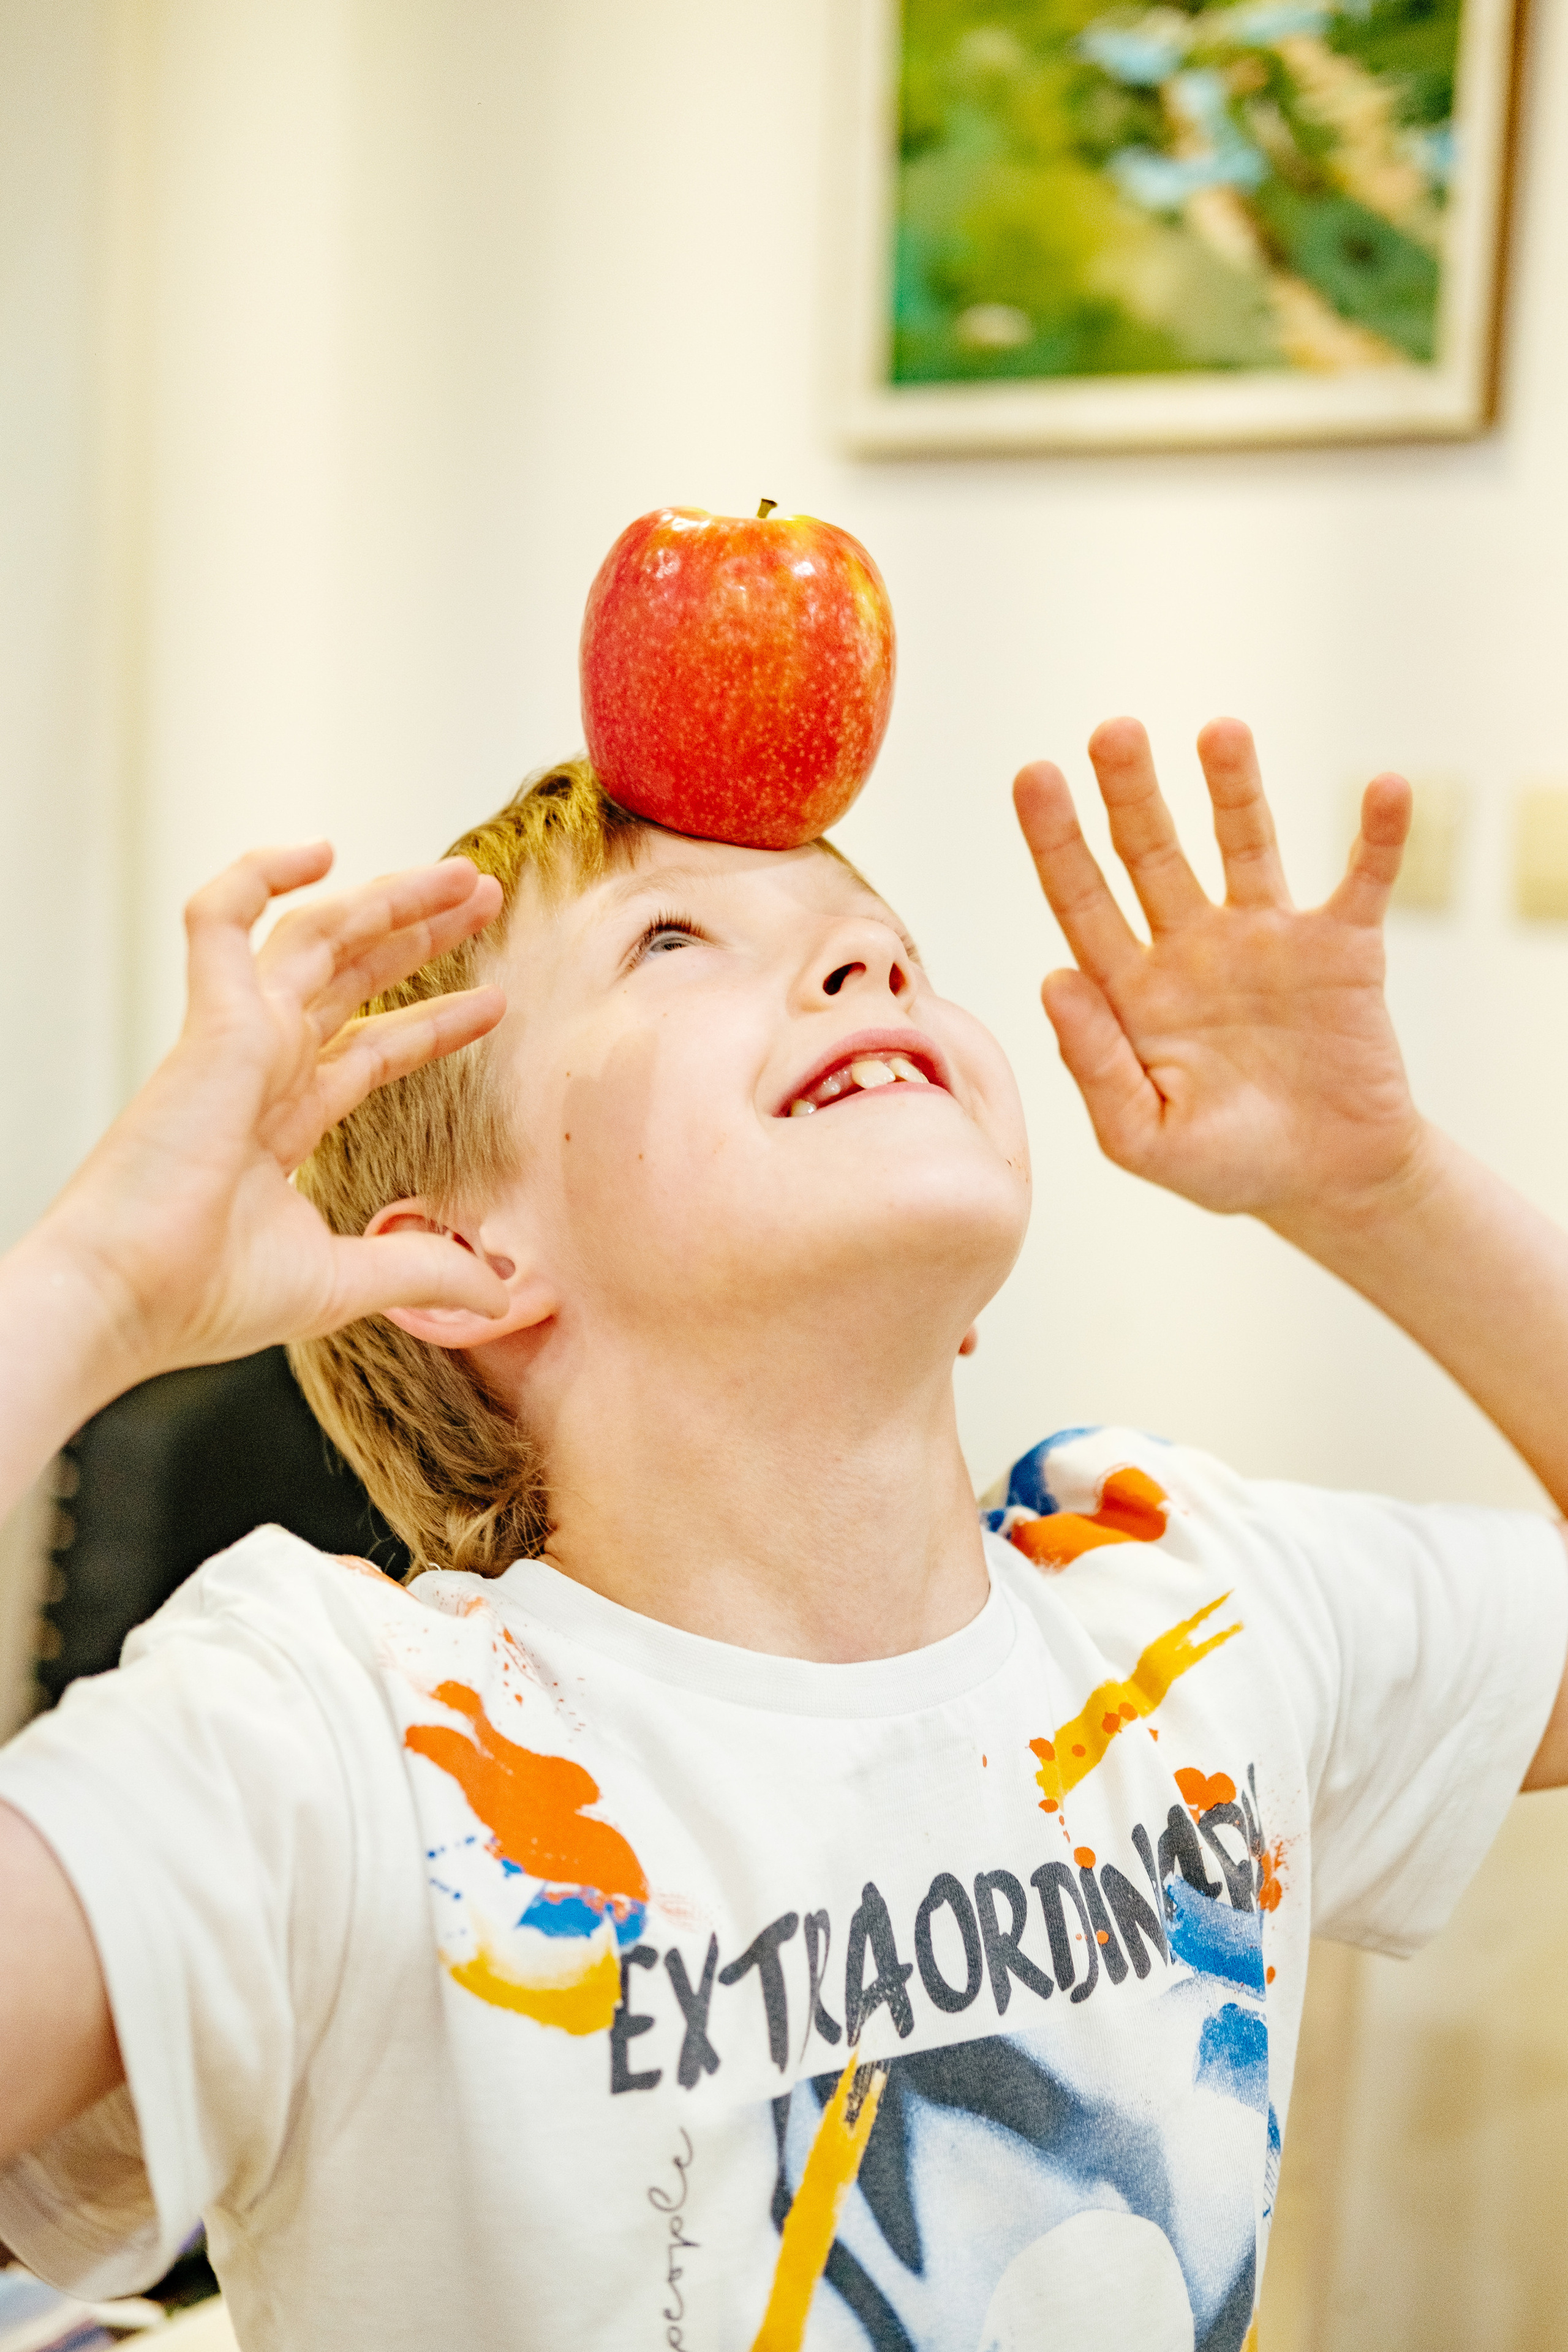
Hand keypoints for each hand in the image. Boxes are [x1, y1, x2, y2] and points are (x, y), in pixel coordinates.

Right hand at [13, 844, 509, 1412]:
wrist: (128, 1301)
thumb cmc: (205, 1297)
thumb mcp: (343, 1281)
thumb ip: (421, 1269)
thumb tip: (496, 1295)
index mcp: (279, 1122)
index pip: (368, 1049)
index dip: (432, 1021)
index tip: (497, 1001)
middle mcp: (257, 1068)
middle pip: (350, 976)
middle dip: (419, 933)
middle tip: (484, 896)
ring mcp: (232, 1040)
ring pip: (314, 936)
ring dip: (387, 899)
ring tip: (462, 875)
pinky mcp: (210, 1023)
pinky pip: (219, 919)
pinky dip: (258, 875)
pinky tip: (320, 851)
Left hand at [1013, 717, 1419, 1235]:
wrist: (1328, 1184)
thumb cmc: (1226, 1164)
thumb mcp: (1142, 1137)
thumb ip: (1094, 1064)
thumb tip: (1051, 978)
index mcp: (1131, 989)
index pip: (1081, 899)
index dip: (1057, 840)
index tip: (1034, 777)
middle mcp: (1192, 947)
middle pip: (1151, 853)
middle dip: (1130, 793)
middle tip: (1112, 733)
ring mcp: (1267, 940)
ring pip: (1245, 844)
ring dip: (1233, 788)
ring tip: (1219, 732)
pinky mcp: (1342, 948)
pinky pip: (1361, 879)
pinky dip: (1377, 836)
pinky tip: (1386, 789)